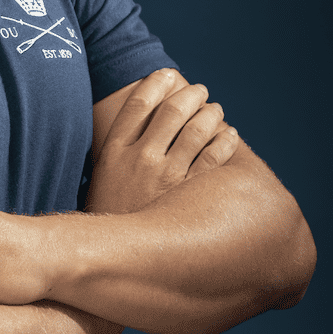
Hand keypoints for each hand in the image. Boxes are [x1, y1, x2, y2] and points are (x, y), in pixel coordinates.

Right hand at [86, 70, 239, 213]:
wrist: (112, 259)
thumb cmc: (109, 215)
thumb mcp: (103, 177)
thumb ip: (120, 150)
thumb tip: (140, 124)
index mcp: (114, 150)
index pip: (139, 103)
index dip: (156, 83)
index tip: (169, 74)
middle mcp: (139, 158)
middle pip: (172, 111)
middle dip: (192, 95)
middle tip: (201, 91)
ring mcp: (164, 176)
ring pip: (198, 130)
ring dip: (212, 114)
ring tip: (216, 111)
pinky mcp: (189, 196)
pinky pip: (215, 157)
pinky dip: (226, 141)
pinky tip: (229, 136)